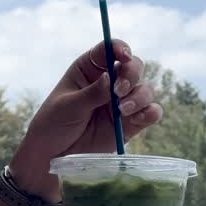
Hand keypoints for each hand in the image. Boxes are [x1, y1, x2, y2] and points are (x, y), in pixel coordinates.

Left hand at [9, 40, 162, 199]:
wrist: (54, 156)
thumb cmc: (53, 125)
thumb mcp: (68, 106)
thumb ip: (92, 93)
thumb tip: (112, 77)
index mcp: (90, 70)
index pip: (109, 50)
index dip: (120, 48)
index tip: (123, 55)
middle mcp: (110, 83)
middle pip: (134, 66)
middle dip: (132, 75)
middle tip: (119, 91)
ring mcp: (122, 103)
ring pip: (145, 89)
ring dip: (139, 97)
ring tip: (122, 111)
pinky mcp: (131, 123)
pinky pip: (151, 113)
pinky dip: (150, 113)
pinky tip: (137, 119)